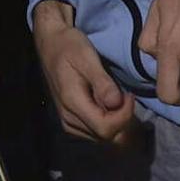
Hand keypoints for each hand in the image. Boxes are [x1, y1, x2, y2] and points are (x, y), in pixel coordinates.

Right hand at [33, 0, 136, 142]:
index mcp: (71, 102)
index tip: (129, 95)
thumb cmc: (69, 46)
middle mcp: (67, 118)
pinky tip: (108, 105)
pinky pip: (94, 132)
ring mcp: (68, 121)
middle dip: (122, 120)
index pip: (105, 128)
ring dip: (115, 122)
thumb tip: (116, 103)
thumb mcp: (87, 57)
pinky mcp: (70, 121)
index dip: (124, 117)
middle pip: (105, 136)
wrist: (50, 44)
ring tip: (118, 98)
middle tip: (126, 96)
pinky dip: (107, 123)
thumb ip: (101, 82)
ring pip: (101, 137)